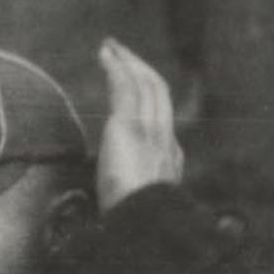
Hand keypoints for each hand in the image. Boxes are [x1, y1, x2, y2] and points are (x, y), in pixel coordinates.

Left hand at [93, 39, 183, 209]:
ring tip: (111, 47)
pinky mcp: (130, 127)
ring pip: (146, 84)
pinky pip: (125, 87)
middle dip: (141, 69)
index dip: (148, 96)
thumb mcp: (134, 206)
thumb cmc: (133, 224)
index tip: (134, 84)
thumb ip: (127, 196)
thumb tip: (106, 205)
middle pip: (158, 92)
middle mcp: (164, 140)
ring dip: (128, 61)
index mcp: (168, 158)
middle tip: (122, 53)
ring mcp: (151, 131)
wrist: (141, 227)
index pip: (161, 117)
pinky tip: (105, 55)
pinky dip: (116, 67)